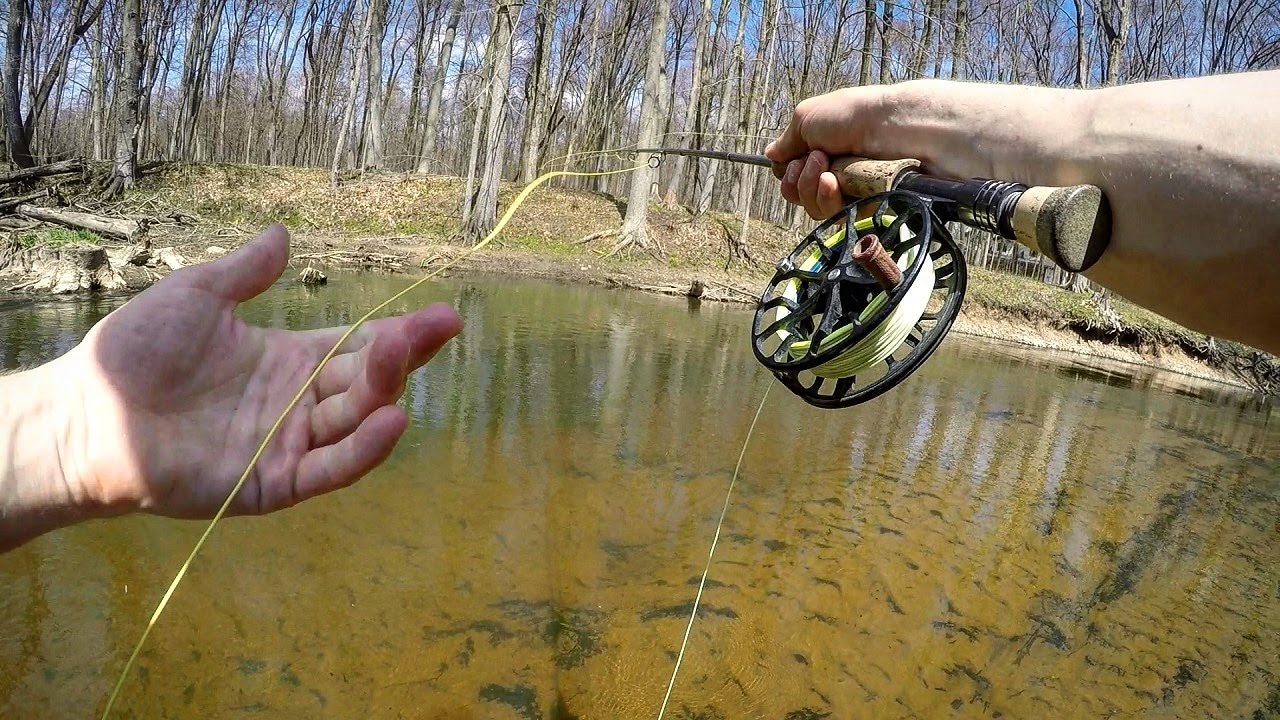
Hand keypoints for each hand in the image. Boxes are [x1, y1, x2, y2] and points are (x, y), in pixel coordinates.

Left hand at [68, 224, 461, 518]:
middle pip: (367, 381)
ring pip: (354, 422)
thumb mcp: (197, 296)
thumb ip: (245, 272)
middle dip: (403, 354)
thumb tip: (283, 234)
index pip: (360, 346)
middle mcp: (300, 404)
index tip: (442, 315)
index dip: (402, 333)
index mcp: (290, 361)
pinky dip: (363, 451)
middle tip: (438, 325)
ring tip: (401, 354)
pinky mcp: (274, 483)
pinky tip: (390, 422)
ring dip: (384, 392)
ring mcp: (289, 446)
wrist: (86, 412)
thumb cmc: (136, 355)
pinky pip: (329, 470)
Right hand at [763, 81, 1083, 219]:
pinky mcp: (884, 222)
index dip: (794, 170)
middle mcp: (858, 174)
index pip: (804, 169)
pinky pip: (845, 229)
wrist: (938, 140)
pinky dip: (834, 211)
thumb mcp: (830, 112)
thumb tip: (769, 155)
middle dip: (802, 181)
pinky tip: (844, 194)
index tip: (801, 160)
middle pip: (807, 195)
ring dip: (814, 194)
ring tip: (833, 177)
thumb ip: (797, 133)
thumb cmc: (892, 117)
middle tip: (820, 167)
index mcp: (848, 146)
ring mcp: (871, 199)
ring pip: (821, 215)